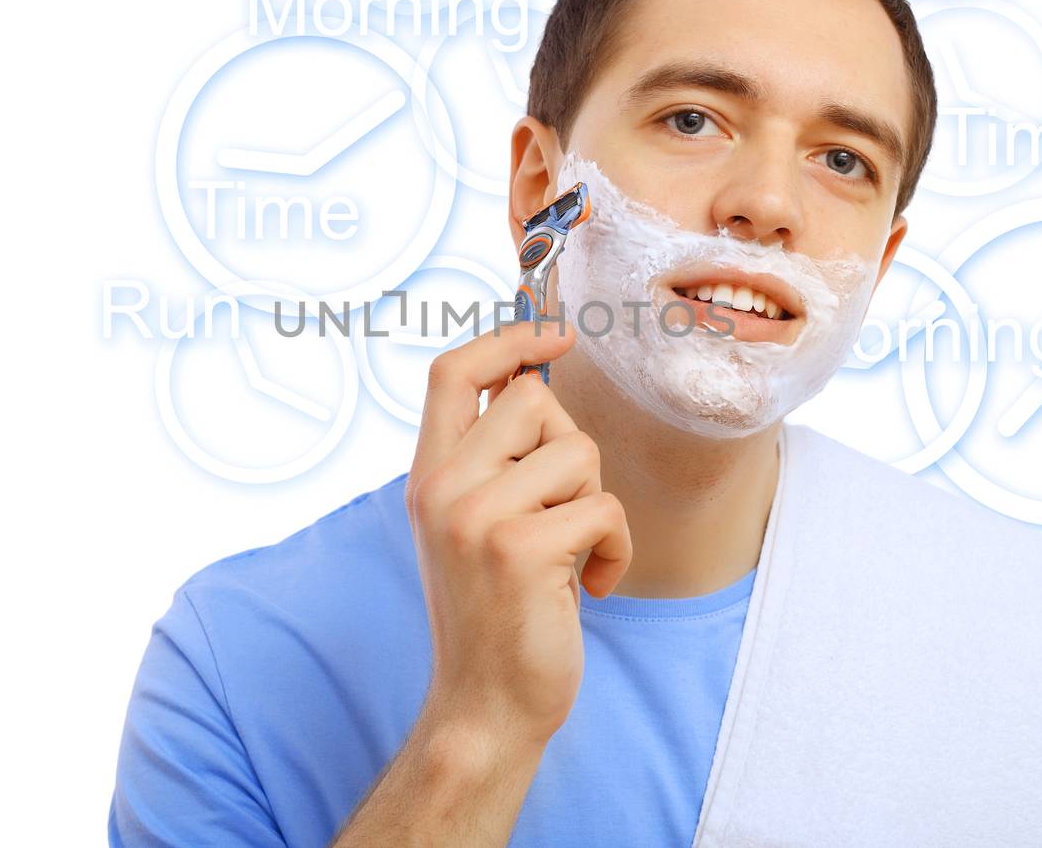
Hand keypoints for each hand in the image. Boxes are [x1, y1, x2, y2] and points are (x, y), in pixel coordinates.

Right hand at [405, 317, 632, 749]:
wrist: (485, 706)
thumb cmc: (497, 613)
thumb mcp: (474, 523)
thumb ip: (492, 458)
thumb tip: (537, 375)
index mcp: (428, 475)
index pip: (452, 370)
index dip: (509, 337)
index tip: (559, 335)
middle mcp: (442, 487)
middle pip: (534, 399)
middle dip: (571, 448)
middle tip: (561, 511)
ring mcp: (476, 516)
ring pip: (578, 452)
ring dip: (595, 504)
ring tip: (572, 554)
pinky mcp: (520, 548)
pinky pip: (604, 507)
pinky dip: (614, 547)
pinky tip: (589, 587)